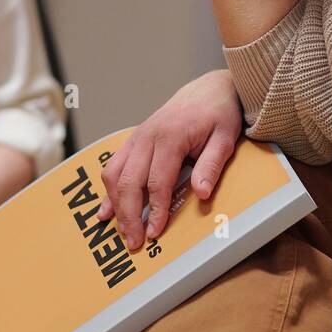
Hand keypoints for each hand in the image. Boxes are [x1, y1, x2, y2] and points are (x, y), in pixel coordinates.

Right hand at [96, 69, 242, 250]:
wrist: (210, 88)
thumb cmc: (219, 113)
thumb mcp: (225, 138)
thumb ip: (212, 165)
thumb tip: (202, 194)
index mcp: (170, 136)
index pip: (156, 181)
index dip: (154, 210)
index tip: (155, 233)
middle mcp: (147, 136)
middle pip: (129, 181)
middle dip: (129, 214)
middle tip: (134, 242)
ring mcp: (137, 137)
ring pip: (114, 173)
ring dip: (115, 204)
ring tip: (122, 231)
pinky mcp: (134, 140)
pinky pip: (113, 165)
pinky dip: (108, 190)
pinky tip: (106, 211)